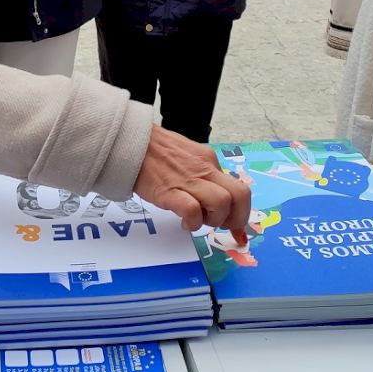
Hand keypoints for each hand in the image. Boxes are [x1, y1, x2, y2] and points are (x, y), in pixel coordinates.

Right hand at [133, 125, 250, 233]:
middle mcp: (205, 169)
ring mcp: (189, 180)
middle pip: (240, 196)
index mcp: (209, 161)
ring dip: (213, 220)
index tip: (237, 230)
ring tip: (196, 220)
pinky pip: (192, 210)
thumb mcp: (188, 157)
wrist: (131, 141)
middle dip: (236, 219)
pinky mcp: (170, 191)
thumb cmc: (156, 151)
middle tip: (219, 225)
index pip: (238, 188)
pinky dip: (192, 222)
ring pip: (221, 203)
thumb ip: (202, 174)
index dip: (241, 212)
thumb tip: (214, 197)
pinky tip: (183, 221)